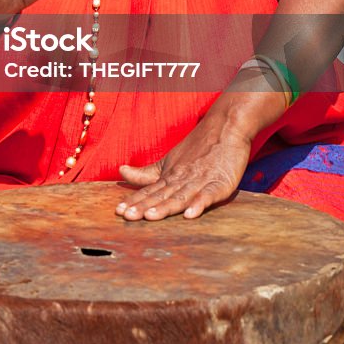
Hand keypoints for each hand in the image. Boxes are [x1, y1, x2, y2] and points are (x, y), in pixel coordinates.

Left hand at [115, 112, 251, 221]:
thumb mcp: (169, 160)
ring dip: (166, 207)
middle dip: (144, 206)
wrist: (226, 127)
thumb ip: (147, 172)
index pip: (149, 190)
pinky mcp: (219, 183)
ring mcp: (200, 181)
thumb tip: (121, 171)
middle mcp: (181, 178)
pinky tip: (190, 215)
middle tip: (128, 216)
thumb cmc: (197, 147)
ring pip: (180, 196)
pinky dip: (199, 204)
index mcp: (169, 175)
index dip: (134, 201)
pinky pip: (208, 195)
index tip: (118, 211)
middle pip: (161, 195)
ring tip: (151, 216)